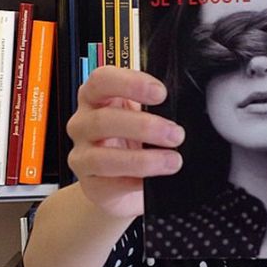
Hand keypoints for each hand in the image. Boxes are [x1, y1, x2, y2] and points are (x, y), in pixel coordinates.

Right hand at [66, 66, 184, 218]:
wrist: (119, 185)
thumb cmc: (132, 144)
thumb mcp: (141, 118)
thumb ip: (154, 109)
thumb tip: (183, 112)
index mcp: (97, 98)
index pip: (102, 80)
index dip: (130, 83)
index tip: (160, 93)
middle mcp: (84, 124)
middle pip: (103, 120)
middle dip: (144, 126)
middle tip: (175, 134)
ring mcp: (83, 156)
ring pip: (102, 157)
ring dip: (142, 159)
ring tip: (172, 161)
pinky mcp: (91, 184)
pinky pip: (111, 184)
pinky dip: (135, 182)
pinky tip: (154, 181)